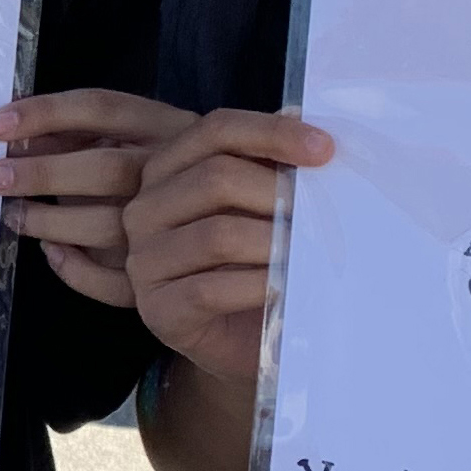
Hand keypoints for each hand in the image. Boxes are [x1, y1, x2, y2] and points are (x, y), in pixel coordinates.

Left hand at [0, 89, 195, 307]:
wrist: (241, 227)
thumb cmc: (166, 176)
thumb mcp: (132, 139)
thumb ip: (80, 135)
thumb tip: (13, 137)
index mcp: (171, 126)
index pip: (101, 107)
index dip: (44, 112)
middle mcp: (180, 172)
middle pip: (107, 167)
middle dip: (43, 172)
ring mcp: (181, 226)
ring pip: (110, 225)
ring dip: (50, 221)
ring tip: (15, 216)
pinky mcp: (172, 276)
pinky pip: (116, 282)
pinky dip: (75, 269)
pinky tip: (52, 252)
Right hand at [121, 108, 333, 385]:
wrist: (246, 341)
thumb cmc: (257, 265)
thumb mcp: (264, 208)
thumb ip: (274, 167)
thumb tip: (308, 128)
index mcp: (166, 171)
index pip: (214, 130)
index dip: (272, 134)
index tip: (326, 151)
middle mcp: (144, 210)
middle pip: (214, 178)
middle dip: (278, 193)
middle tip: (322, 215)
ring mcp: (144, 262)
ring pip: (215, 235)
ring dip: (273, 242)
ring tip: (310, 252)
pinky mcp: (158, 310)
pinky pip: (210, 289)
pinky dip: (257, 285)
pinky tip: (285, 287)